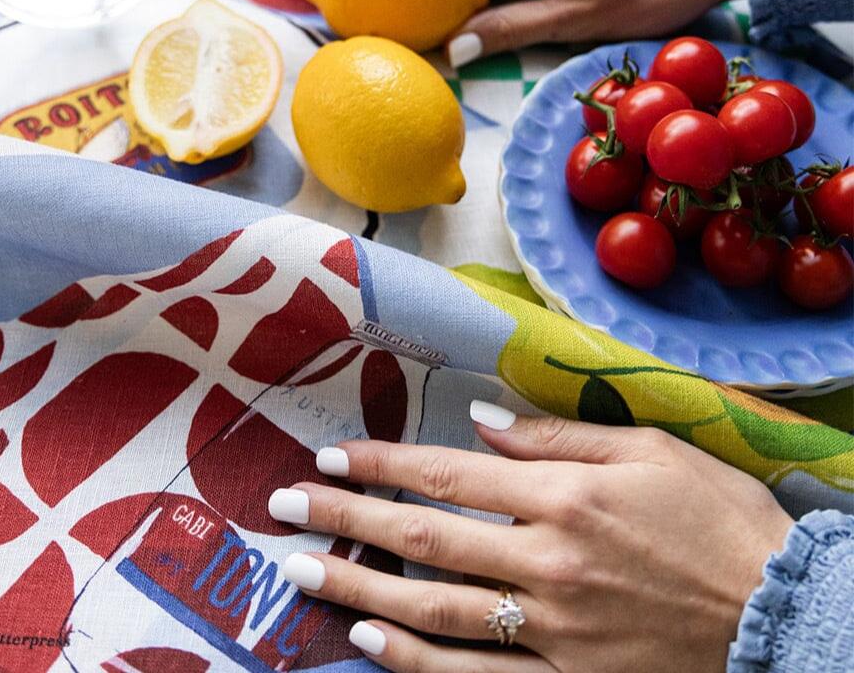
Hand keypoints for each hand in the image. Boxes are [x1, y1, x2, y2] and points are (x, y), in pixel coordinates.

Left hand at [267, 402, 792, 672]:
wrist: (784, 619)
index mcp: (564, 496)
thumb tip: (483, 421)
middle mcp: (546, 561)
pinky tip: (366, 639)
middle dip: (346, 514)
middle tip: (285, 502)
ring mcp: (551, 629)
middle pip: (423, 534)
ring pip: (432, 605)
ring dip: (358, 583)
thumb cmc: (721, 522)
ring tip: (300, 567)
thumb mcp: (651, 451)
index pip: (447, 473)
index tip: (332, 452)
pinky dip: (415, 659)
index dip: (382, 461)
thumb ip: (559, 437)